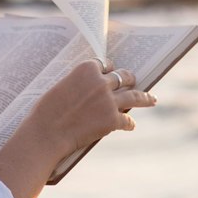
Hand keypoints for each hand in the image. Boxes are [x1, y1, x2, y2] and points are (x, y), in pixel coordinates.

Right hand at [24, 60, 156, 156]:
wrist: (46, 133)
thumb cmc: (46, 112)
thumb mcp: (60, 88)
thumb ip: (78, 85)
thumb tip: (86, 90)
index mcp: (86, 69)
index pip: (105, 64)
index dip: (109, 69)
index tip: (111, 71)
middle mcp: (101, 82)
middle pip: (123, 76)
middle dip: (129, 79)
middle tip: (134, 81)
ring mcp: (109, 101)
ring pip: (134, 96)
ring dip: (144, 98)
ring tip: (151, 99)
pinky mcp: (112, 120)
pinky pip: (127, 120)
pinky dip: (129, 123)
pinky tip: (130, 125)